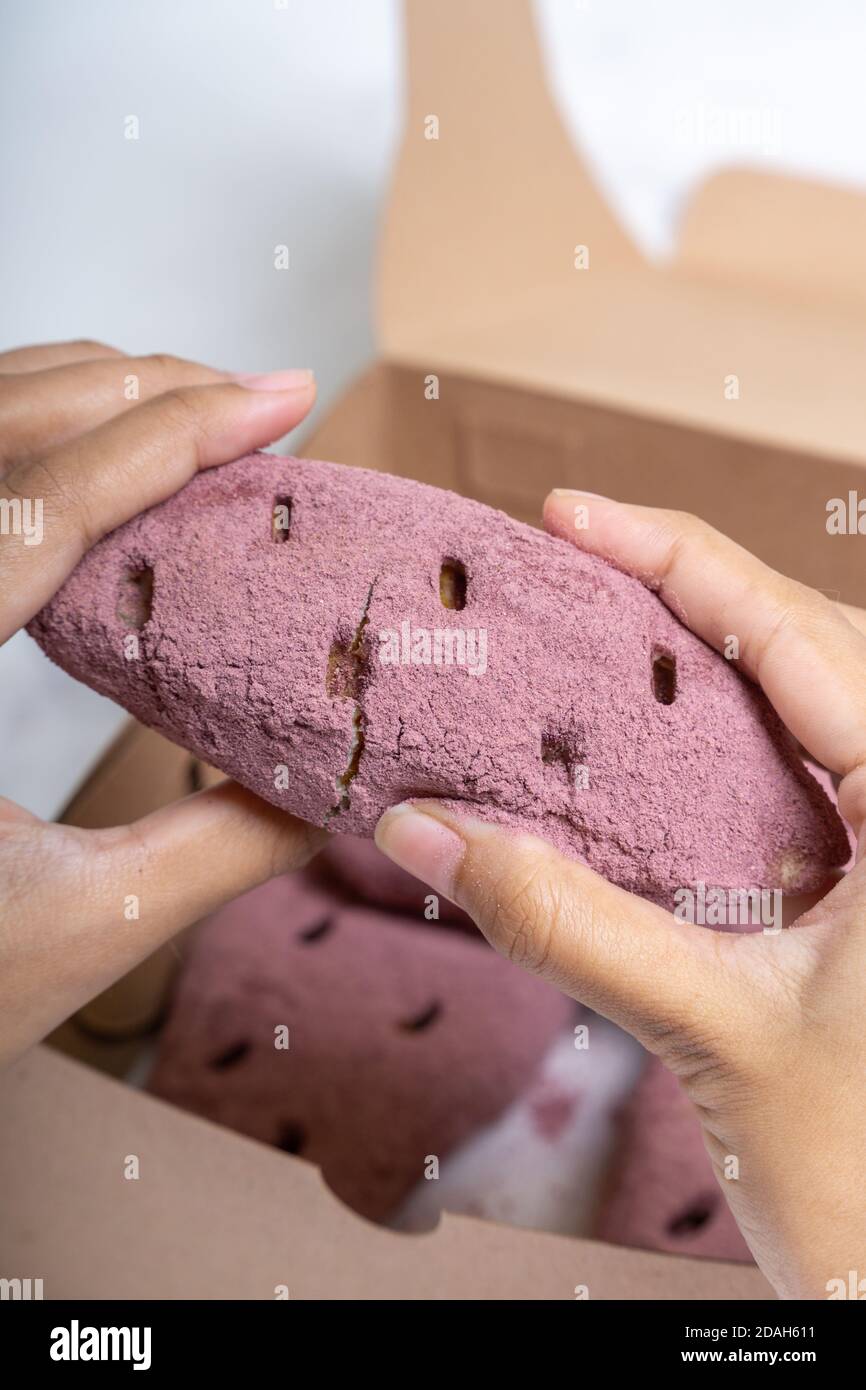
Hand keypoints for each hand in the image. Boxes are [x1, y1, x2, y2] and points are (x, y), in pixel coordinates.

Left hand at [0, 340, 325, 1062]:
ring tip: (195, 414)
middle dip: (138, 389)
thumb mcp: (79, 923)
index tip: (280, 400)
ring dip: (82, 396)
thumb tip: (334, 787)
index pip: (45, 503)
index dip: (175, 436)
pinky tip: (96, 468)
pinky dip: (30, 440)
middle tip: (256, 399)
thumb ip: (222, 844)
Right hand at [375, 491, 865, 1299]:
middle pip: (811, 639)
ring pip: (814, 696)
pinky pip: (809, 766)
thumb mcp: (711, 1030)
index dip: (679, 556)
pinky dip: (724, 728)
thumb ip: (564, 922)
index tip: (572, 512)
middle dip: (689, 583)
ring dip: (708, 647)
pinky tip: (652, 729)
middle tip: (569, 554)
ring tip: (601, 613)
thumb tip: (426, 832)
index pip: (800, 633)